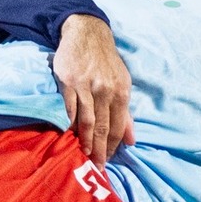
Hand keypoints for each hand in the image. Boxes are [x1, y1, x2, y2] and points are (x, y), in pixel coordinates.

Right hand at [53, 14, 133, 163]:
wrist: (88, 34)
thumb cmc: (106, 63)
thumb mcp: (122, 84)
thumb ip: (126, 114)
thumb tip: (132, 141)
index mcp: (121, 93)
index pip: (118, 127)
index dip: (112, 146)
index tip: (107, 162)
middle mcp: (106, 90)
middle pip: (102, 127)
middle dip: (99, 150)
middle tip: (96, 167)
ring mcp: (86, 86)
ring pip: (86, 120)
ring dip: (85, 140)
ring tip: (83, 155)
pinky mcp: (68, 80)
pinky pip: (69, 107)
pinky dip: (68, 123)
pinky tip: (68, 135)